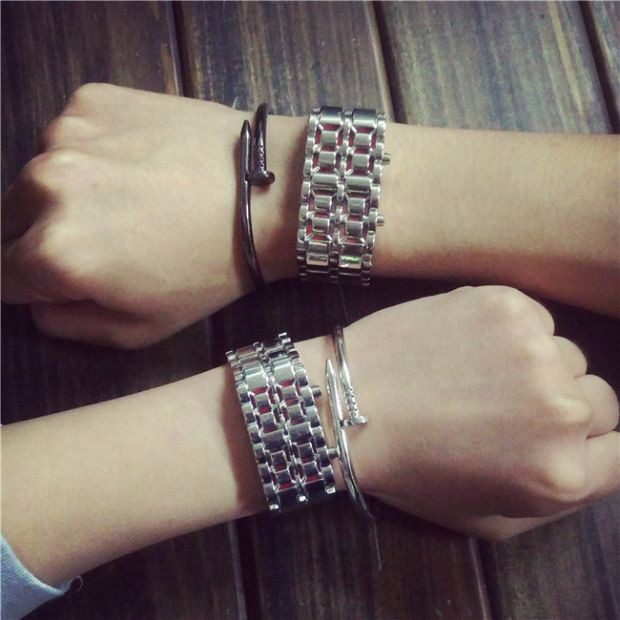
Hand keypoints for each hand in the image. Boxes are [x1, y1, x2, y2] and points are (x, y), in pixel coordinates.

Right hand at [2, 84, 301, 347]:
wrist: (266, 194)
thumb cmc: (210, 269)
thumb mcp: (139, 330)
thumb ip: (66, 325)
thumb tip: (36, 301)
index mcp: (53, 253)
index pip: (2, 275)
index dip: (34, 283)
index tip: (72, 277)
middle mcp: (43, 186)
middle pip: (10, 221)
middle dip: (43, 236)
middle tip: (107, 240)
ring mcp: (64, 134)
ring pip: (38, 176)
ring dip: (68, 192)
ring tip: (132, 200)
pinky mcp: (90, 99)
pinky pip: (70, 137)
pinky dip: (92, 153)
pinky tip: (141, 165)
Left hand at [324, 286, 618, 539]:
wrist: (348, 403)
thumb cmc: (411, 468)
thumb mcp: (488, 520)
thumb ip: (559, 498)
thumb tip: (598, 458)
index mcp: (561, 475)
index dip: (591, 446)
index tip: (560, 438)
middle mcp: (561, 410)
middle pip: (600, 402)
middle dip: (562, 409)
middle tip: (506, 408)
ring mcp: (535, 350)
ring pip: (567, 356)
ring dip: (536, 367)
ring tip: (476, 375)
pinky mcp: (507, 305)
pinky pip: (536, 320)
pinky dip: (511, 332)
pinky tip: (465, 345)